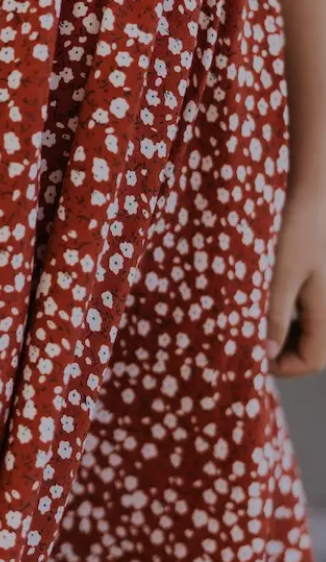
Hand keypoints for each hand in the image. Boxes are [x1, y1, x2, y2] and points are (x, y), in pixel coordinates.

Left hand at [267, 186, 325, 377]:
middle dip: (279, 352)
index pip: (311, 361)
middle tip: (244, 341)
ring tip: (248, 322)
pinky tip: (259, 302)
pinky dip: (282, 315)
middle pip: (310, 349)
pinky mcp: (314, 281)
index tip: (249, 357)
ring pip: (305, 331)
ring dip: (279, 333)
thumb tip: (267, 355)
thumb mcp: (278, 275)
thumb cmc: (295, 230)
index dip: (282, 368)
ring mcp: (323, 294)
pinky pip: (302, 311)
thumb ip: (274, 316)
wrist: (309, 193)